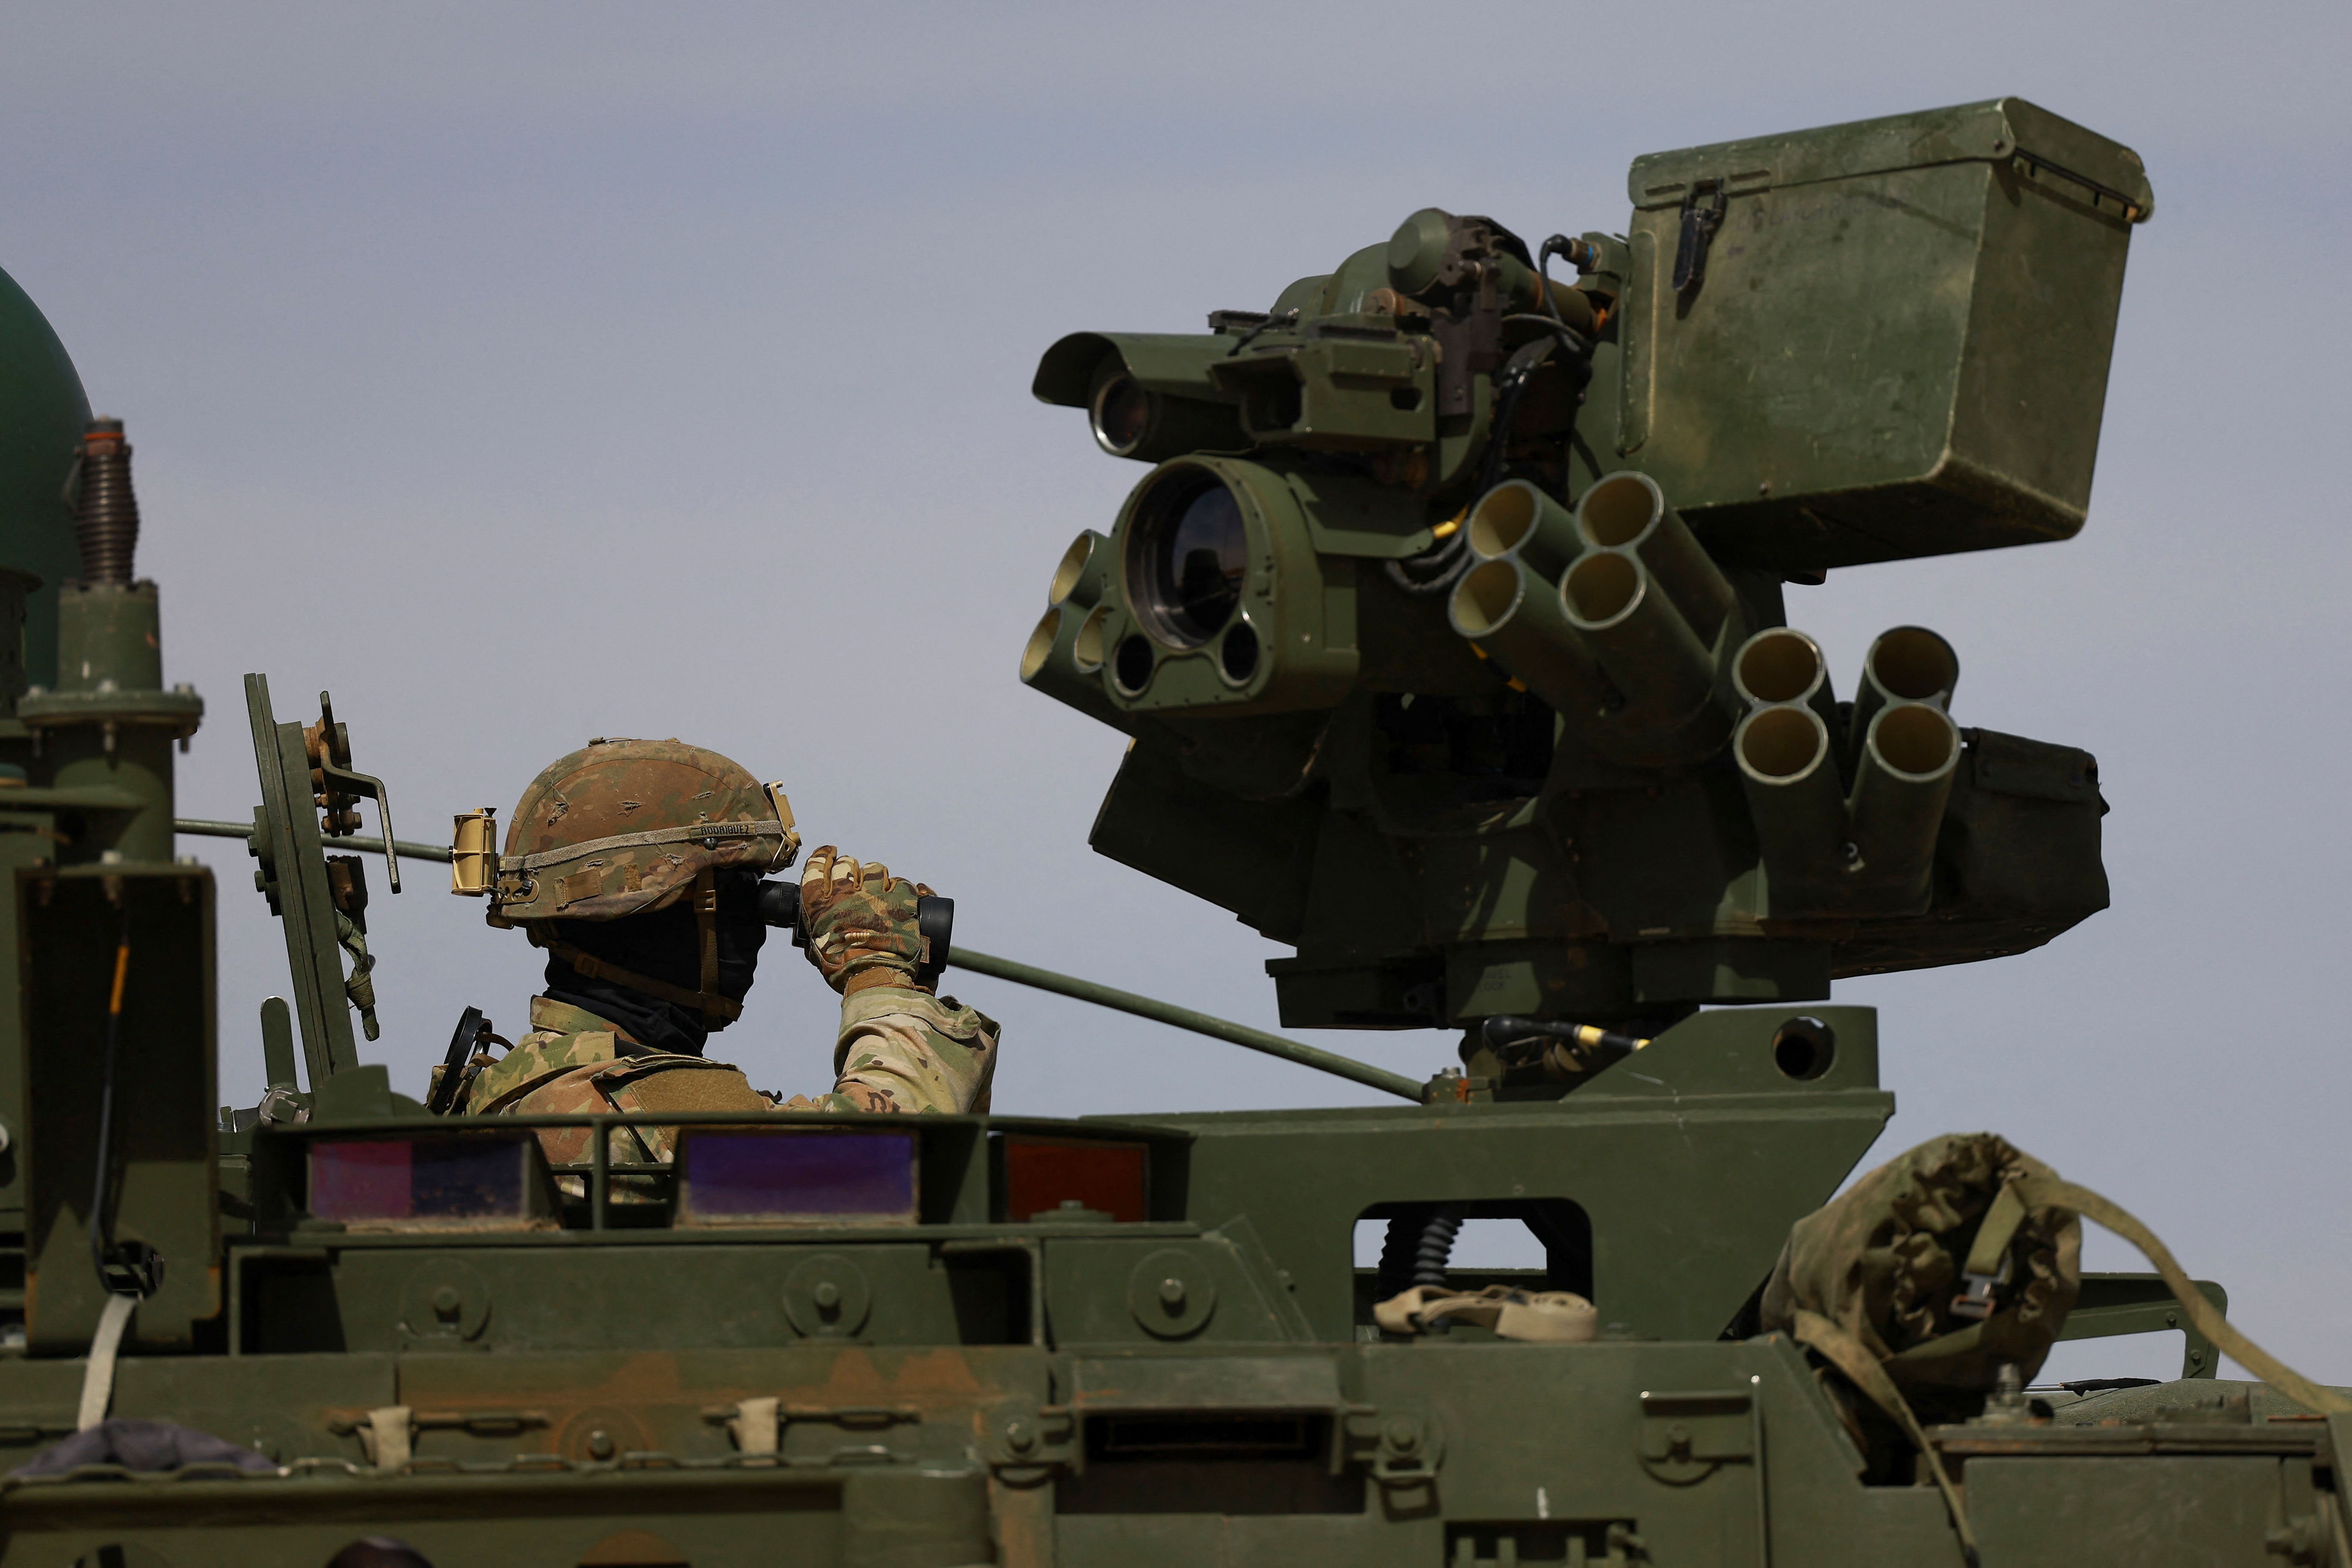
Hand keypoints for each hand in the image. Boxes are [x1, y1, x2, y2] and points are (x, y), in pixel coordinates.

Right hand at [798, 846, 933, 993]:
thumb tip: (810, 939)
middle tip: (852, 872)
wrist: (877, 979)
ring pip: (874, 869)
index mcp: (820, 907)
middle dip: (848, 866)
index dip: (821, 857)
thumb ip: (814, 940)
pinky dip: (899, 886)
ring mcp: (874, 895)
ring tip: (877, 883)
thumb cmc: (844, 971)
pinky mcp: (901, 900)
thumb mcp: (818, 955)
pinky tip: (899, 892)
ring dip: (874, 874)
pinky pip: (900, 882)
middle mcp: (845, 895)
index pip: (815, 868)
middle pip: (845, 865)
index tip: (828, 853)